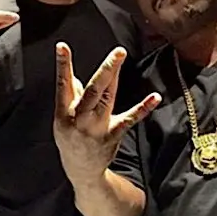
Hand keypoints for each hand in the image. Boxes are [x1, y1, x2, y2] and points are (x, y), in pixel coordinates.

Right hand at [53, 42, 160, 185]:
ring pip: (107, 98)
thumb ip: (69, 95)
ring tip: (120, 56)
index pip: (62, 84)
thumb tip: (73, 74)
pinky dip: (143, 108)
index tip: (62, 46)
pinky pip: (130, 119)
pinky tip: (154, 97)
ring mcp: (97, 127)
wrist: (80, 169)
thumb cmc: (70, 139)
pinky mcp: (113, 134)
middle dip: (103, 70)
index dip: (62, 65)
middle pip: (92, 90)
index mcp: (64, 112)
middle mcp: (79, 118)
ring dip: (114, 76)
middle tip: (116, 52)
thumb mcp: (62, 118)